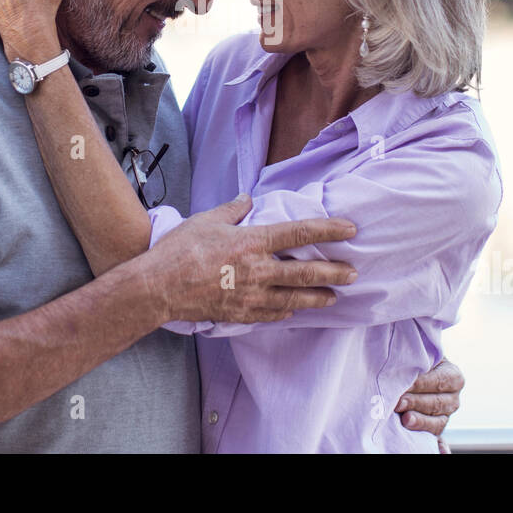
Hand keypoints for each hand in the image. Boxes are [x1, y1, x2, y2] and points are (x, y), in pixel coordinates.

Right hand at [143, 194, 358, 324]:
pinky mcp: (240, 314)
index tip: (350, 230)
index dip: (329, 230)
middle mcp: (258, 270)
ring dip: (317, 297)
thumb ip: (233, 209)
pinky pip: (270, 314)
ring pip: (294, 298)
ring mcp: (251, 295)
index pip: (300, 233)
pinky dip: (286, 311)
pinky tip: (294, 311)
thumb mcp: (208, 219)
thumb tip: (248, 198)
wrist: (158, 287)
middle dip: (334, 272)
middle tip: (353, 273)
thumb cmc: (180, 249)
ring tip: (334, 297)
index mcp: (253, 242)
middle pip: (306, 272)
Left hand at [396, 357, 463, 452]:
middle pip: (437, 403)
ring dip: (421, 422)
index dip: (421, 383)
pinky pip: (439, 442)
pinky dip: (440, 448)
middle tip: (398, 402)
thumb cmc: (416, 360)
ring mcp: (446, 416)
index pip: (439, 381)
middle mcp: (453, 398)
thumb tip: (409, 363)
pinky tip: (440, 452)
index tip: (403, 384)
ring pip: (437, 422)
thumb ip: (418, 360)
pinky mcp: (436, 430)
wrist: (416, 371)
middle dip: (416, 403)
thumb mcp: (421, 356)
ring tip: (405, 420)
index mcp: (453, 377)